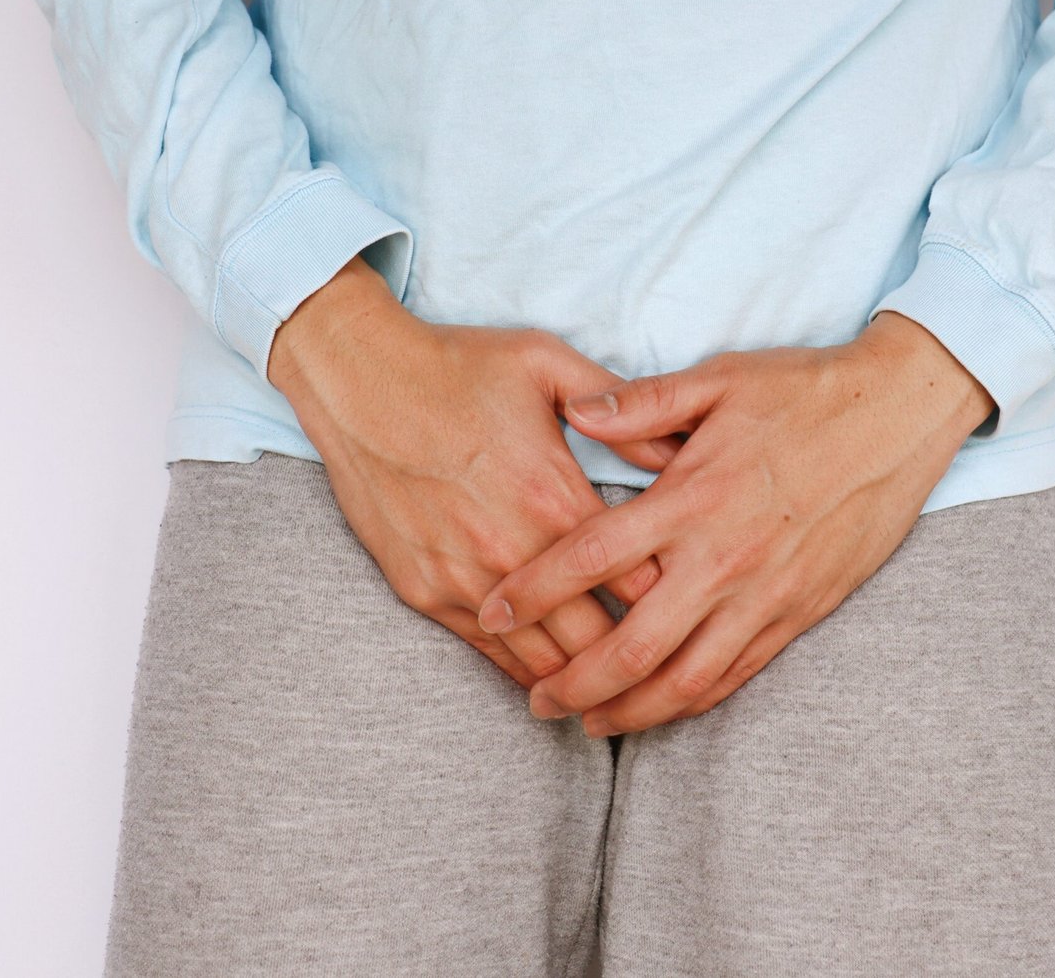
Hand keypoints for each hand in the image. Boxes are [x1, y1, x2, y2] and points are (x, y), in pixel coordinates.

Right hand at [267, 255, 682, 689]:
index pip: (639, 580)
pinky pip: (490, 654)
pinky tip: (559, 681)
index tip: (698, 612)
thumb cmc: (458, 366)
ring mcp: (465, 577)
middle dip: (641, 657)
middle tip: (673, 667)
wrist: (357, 381)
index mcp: (555, 495)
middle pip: (599, 637)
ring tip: (626, 691)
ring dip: (587, 679)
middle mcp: (513, 548)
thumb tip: (682, 448)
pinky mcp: (425, 592)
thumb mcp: (549, 363)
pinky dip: (529, 672)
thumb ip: (624, 408)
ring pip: (545, 659)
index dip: (675, 602)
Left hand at [473, 311, 995, 733]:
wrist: (900, 416)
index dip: (535, 590)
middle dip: (574, 683)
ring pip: (685, 678)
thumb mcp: (719, 379)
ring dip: (629, 710)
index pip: (592, 556)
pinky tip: (661, 708)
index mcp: (692, 496)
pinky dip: (692, 701)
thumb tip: (577, 412)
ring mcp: (764, 594)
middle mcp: (723, 558)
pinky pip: (737, 674)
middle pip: (632, 644)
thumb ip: (642, 402)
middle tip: (535, 700)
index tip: (493, 610)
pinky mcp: (800, 612)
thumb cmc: (806, 391)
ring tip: (588, 722)